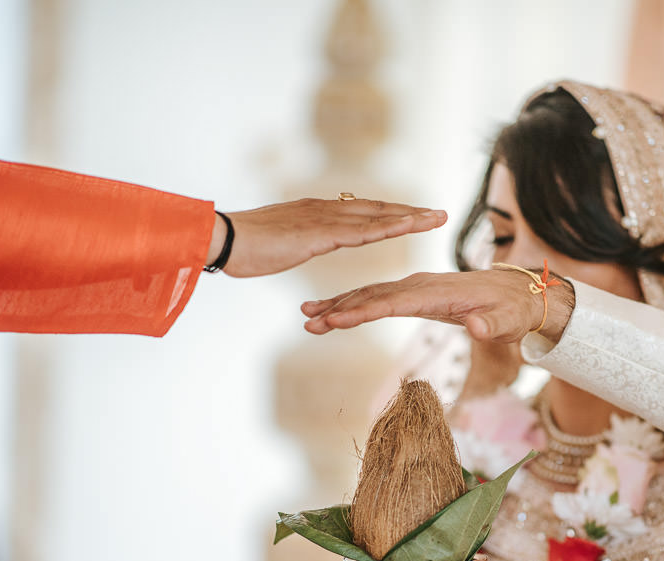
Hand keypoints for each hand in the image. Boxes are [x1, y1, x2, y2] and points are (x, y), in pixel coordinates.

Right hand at [216, 198, 446, 277]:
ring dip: (410, 216)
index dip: (390, 212)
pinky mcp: (321, 234)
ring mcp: (324, 219)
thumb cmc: (243, 247)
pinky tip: (410, 225)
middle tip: (439, 214)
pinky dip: (390, 226)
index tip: (414, 215)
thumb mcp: (280, 244)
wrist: (223, 240)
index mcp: (317, 213)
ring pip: (377, 216)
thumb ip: (297, 240)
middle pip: (377, 209)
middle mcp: (325, 210)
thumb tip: (301, 242)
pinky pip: (363, 230)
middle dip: (410, 211)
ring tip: (437, 218)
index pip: (362, 212)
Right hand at [302, 269, 575, 343]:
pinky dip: (352, 305)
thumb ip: (494, 325)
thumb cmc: (513, 310)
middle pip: (374, 295)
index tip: (337, 320)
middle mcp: (422, 285)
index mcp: (439, 291)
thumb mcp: (510, 321)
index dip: (365, 311)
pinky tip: (330, 315)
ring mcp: (415, 288)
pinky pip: (377, 299)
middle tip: (308, 321)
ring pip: (369, 295)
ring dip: (338, 306)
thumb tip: (478, 327)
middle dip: (340, 308)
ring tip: (308, 319)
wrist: (517, 294)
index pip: (395, 301)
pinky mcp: (412, 294)